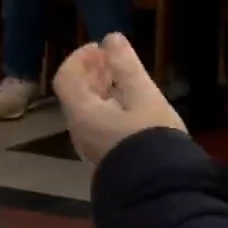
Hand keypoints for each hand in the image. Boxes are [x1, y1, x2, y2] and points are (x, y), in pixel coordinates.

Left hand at [54, 33, 185, 164]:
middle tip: (113, 59)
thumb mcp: (143, 95)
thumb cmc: (151, 136)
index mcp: (82, 113)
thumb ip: (126, 66)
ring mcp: (91, 147)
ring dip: (101, 90)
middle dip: (92, 72)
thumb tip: (111, 38)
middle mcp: (79, 131)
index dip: (80, 58)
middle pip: (75, 94)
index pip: (66, 78)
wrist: (160, 189)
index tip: (100, 48)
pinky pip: (98, 125)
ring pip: (87, 110)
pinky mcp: (106, 158)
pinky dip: (107, 107)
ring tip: (124, 79)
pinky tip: (130, 106)